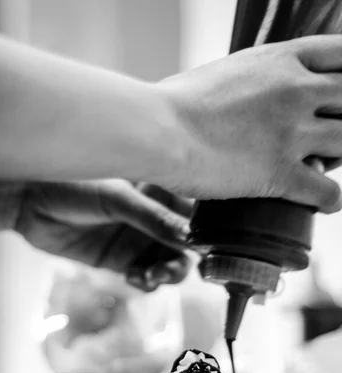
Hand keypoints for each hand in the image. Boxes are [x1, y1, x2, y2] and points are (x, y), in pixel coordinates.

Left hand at [15, 179, 192, 290]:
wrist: (29, 203)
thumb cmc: (72, 184)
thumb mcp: (117, 198)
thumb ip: (154, 217)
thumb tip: (190, 237)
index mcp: (159, 189)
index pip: (195, 211)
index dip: (205, 229)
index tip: (206, 244)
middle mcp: (154, 216)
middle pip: (186, 244)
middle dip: (185, 258)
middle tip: (171, 267)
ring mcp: (138, 240)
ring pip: (169, 264)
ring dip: (167, 274)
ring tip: (152, 275)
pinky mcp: (120, 262)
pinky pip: (145, 278)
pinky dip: (147, 283)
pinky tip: (134, 278)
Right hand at [158, 35, 341, 213]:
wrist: (157, 130)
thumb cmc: (175, 103)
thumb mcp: (224, 73)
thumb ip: (252, 79)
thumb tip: (250, 93)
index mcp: (281, 60)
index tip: (336, 96)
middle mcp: (295, 91)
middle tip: (326, 136)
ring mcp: (291, 132)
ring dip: (339, 158)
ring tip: (322, 167)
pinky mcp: (279, 173)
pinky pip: (330, 193)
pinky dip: (332, 201)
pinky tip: (322, 204)